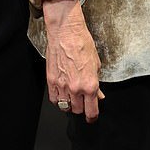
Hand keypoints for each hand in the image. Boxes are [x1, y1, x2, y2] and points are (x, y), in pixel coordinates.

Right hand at [42, 0, 104, 121]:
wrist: (66, 32)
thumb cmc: (82, 43)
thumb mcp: (96, 63)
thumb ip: (97, 82)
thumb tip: (98, 95)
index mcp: (90, 85)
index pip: (91, 111)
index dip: (92, 116)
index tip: (92, 117)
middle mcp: (76, 88)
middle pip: (78, 110)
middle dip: (82, 107)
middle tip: (82, 100)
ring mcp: (62, 85)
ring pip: (65, 107)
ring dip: (69, 104)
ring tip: (72, 97)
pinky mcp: (51, 80)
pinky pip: (54, 99)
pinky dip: (58, 99)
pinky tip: (61, 93)